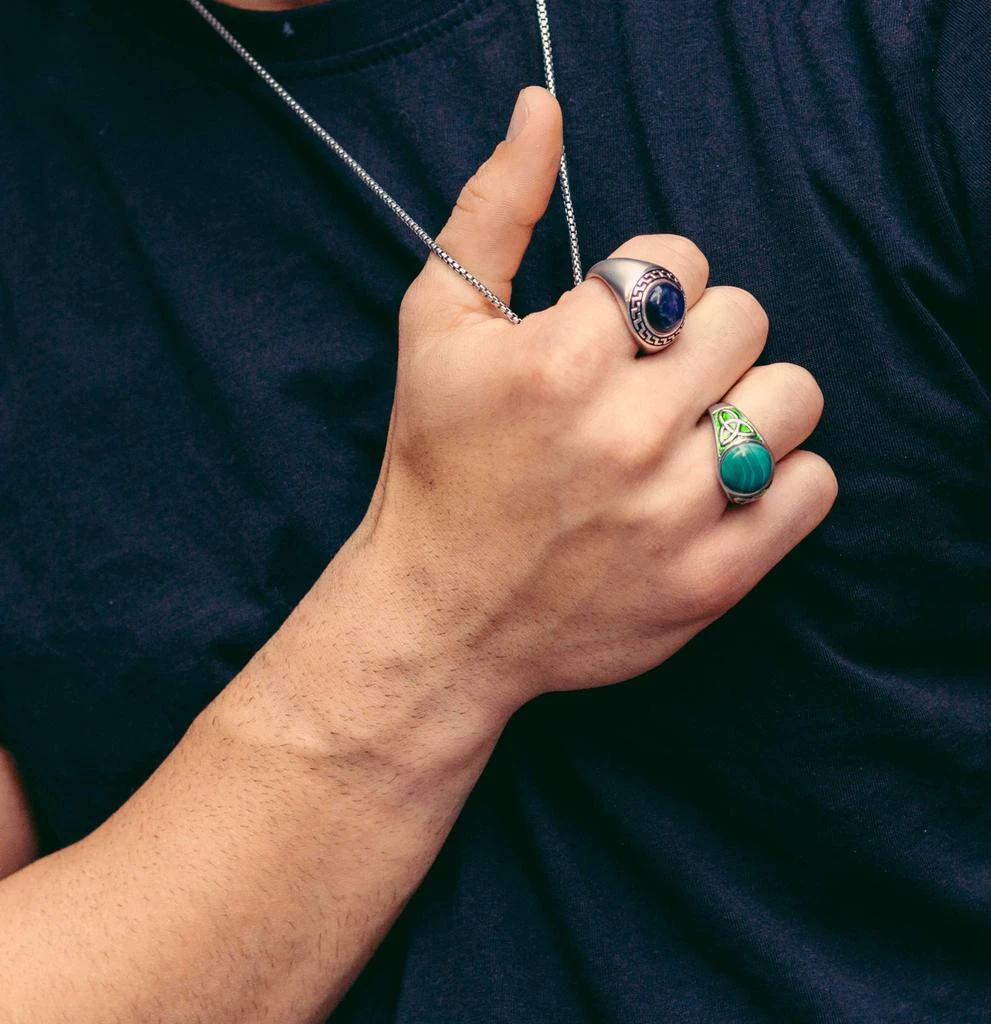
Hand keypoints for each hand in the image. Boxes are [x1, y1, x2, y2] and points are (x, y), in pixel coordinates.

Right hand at [333, 86, 836, 720]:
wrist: (441, 616)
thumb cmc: (436, 467)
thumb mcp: (434, 328)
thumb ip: (493, 211)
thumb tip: (542, 111)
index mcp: (562, 359)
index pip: (679, 262)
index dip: (649, 289)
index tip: (617, 333)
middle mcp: (627, 431)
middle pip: (746, 318)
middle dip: (698, 340)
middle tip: (648, 386)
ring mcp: (677, 511)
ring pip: (792, 396)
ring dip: (749, 401)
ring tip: (692, 432)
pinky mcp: (712, 578)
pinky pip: (812, 487)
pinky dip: (781, 478)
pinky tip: (721, 486)